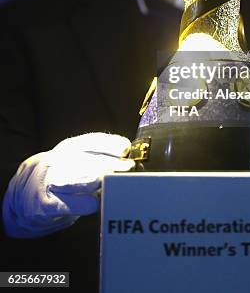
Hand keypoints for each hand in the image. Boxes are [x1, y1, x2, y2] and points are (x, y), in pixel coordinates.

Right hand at [2, 132, 133, 237]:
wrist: (25, 196)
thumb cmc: (61, 177)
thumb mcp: (78, 160)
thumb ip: (100, 157)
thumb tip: (127, 157)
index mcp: (70, 147)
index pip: (92, 141)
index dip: (111, 145)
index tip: (126, 149)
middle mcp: (59, 160)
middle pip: (87, 160)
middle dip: (109, 164)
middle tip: (126, 168)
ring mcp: (51, 181)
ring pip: (75, 178)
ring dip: (94, 180)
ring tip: (109, 181)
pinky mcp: (45, 204)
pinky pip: (65, 203)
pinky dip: (79, 204)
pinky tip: (92, 204)